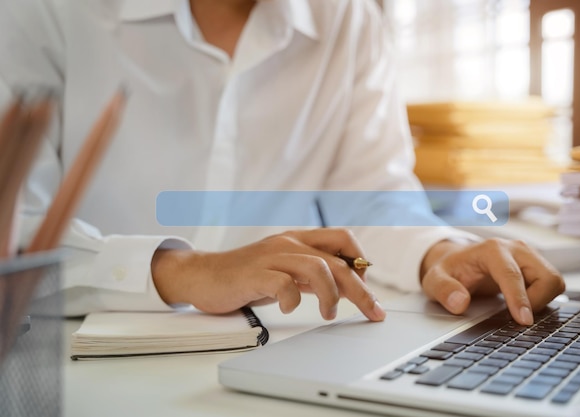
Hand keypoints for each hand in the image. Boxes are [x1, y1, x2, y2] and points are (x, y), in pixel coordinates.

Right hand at [151, 229, 385, 320]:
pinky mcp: (255, 274)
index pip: (343, 239)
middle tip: (372, 311)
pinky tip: (288, 309)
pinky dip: (292, 300)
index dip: (361, 260)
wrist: (205, 275)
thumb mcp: (286, 271)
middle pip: (339, 260)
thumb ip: (313, 275)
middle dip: (361, 289)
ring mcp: (272, 257)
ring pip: (318, 268)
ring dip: (331, 295)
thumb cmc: (248, 276)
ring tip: (328, 314)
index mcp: (299, 240)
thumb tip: (347, 287)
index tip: (366, 287)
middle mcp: (289, 243)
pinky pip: (284, 284)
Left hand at [420, 238, 564, 325]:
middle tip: (517, 317)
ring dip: (543, 301)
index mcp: (492, 249)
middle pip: (546, 276)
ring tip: (518, 309)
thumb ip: (443, 290)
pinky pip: (552, 285)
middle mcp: (516, 249)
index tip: (523, 320)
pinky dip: (544, 299)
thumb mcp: (435, 280)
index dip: (519, 299)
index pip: (512, 275)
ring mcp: (529, 256)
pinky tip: (525, 305)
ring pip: (554, 281)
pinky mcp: (536, 266)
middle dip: (537, 301)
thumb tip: (460, 303)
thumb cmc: (450, 270)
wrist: (458, 261)